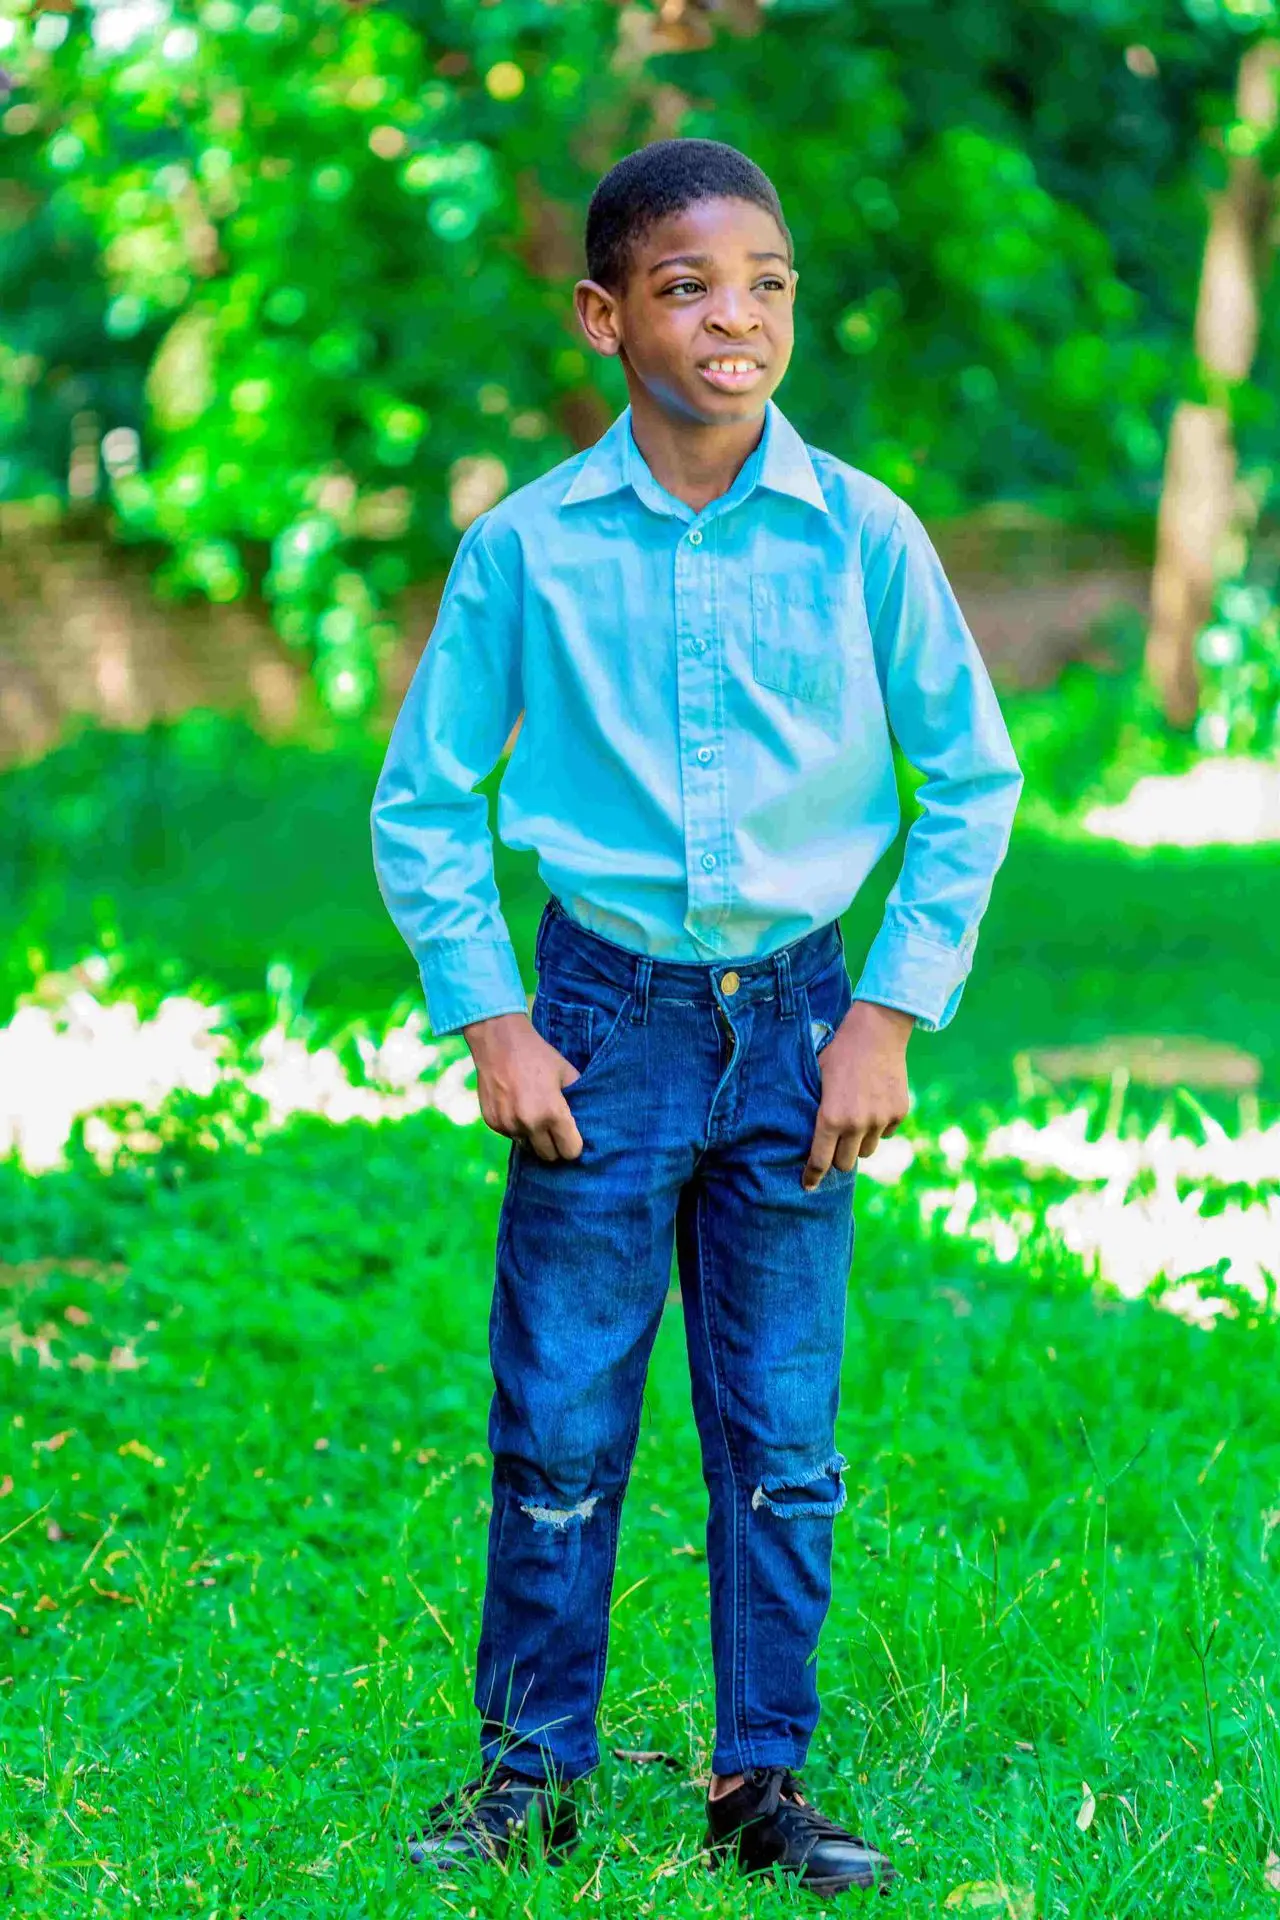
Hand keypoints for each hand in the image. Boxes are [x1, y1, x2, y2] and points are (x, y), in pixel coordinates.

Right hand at [462, 1011, 584, 1162]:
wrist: (499, 1041)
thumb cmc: (538, 1055)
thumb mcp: (567, 1073)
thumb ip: (578, 1098)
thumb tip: (587, 1120)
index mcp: (552, 1113)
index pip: (570, 1151)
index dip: (573, 1145)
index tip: (572, 1137)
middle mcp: (529, 1124)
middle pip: (549, 1156)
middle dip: (555, 1146)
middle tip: (555, 1130)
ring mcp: (508, 1125)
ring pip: (528, 1146)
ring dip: (534, 1137)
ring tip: (534, 1113)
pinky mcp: (492, 1122)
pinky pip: (510, 1135)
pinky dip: (516, 1127)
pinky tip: (516, 1105)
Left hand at [803, 999, 911, 1190]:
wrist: (876, 1033)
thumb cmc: (839, 1054)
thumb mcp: (816, 1080)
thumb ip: (816, 1111)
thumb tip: (811, 1137)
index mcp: (831, 1118)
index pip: (820, 1160)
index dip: (813, 1176)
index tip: (808, 1186)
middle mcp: (857, 1124)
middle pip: (846, 1162)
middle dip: (839, 1157)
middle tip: (835, 1145)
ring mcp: (881, 1120)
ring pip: (868, 1150)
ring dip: (860, 1142)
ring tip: (856, 1118)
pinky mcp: (899, 1113)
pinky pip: (886, 1133)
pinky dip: (879, 1126)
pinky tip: (873, 1104)